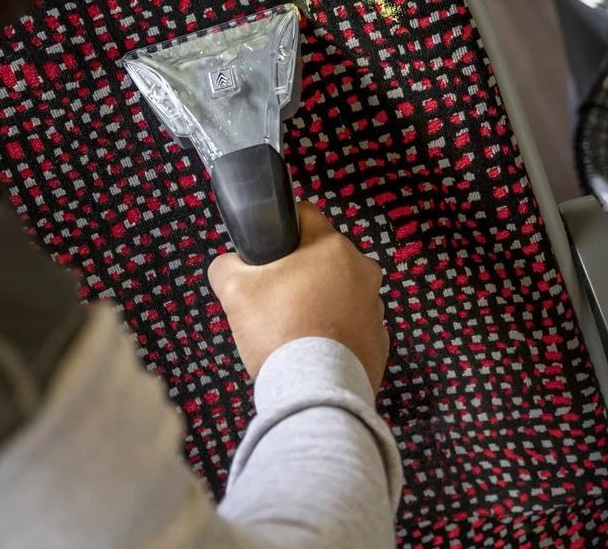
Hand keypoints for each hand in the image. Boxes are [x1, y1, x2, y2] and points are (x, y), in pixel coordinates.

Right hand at [208, 201, 388, 392]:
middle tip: (274, 298)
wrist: (314, 392)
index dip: (281, 228)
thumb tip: (229, 264)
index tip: (268, 248)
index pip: (304, 215)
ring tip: (293, 328)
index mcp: (332, 247)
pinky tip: (313, 348)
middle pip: (322, 257)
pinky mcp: (380, 339)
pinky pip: (352, 324)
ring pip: (339, 291)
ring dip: (320, 302)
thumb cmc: (279, 333)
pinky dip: (334, 331)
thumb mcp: (234, 291)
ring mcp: (376, 306)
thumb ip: (227, 265)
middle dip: (299, 272)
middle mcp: (362, 270)